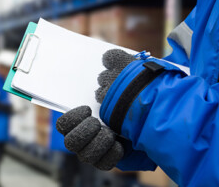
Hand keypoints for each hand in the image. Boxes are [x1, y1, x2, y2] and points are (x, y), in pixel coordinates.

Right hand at [56, 49, 135, 169]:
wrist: (155, 116)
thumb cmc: (135, 94)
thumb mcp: (127, 74)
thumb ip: (116, 61)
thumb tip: (107, 56)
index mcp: (81, 118)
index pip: (63, 124)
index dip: (71, 118)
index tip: (87, 108)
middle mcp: (84, 136)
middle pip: (70, 142)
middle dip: (86, 131)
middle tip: (99, 122)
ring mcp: (95, 151)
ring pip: (86, 155)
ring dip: (100, 141)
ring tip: (112, 132)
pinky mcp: (108, 162)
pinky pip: (104, 163)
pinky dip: (113, 152)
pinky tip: (121, 143)